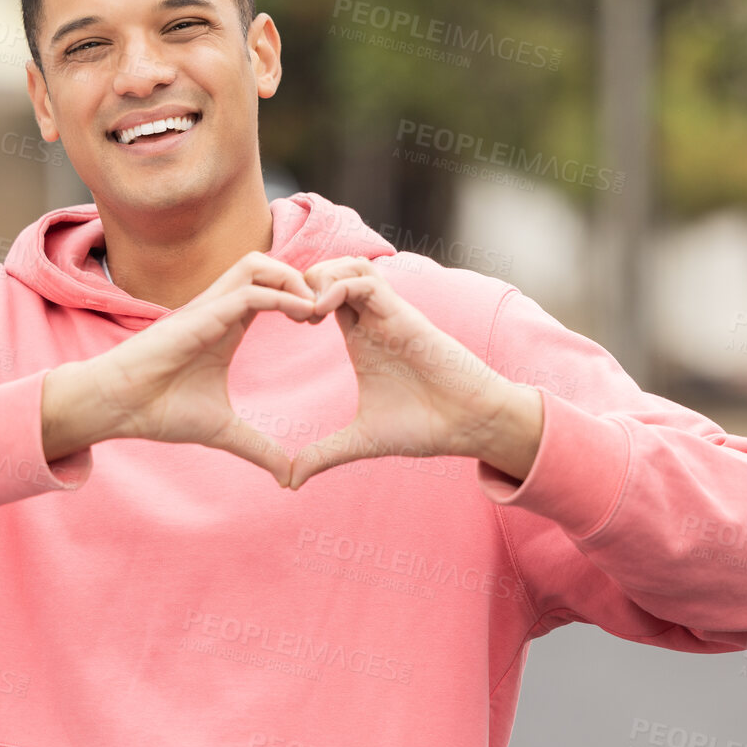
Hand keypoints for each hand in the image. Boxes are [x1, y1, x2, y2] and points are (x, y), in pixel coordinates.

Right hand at [41, 251, 320, 484]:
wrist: (115, 408)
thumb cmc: (158, 411)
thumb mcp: (222, 432)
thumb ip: (258, 448)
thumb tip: (288, 476)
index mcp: (227, 325)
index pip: (271, 289)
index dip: (301, 297)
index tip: (323, 323)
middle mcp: (220, 309)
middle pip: (268, 265)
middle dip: (302, 278)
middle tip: (326, 310)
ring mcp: (209, 307)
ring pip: (258, 264)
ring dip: (292, 279)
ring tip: (314, 309)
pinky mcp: (200, 315)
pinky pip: (248, 291)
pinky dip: (280, 296)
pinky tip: (301, 316)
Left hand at [286, 257, 542, 489]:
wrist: (469, 424)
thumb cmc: (424, 426)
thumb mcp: (361, 441)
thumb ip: (324, 454)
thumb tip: (290, 481)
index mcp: (359, 338)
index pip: (319, 296)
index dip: (292, 302)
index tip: (277, 328)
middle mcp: (372, 319)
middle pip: (330, 270)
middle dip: (300, 281)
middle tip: (283, 313)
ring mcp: (388, 313)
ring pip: (349, 265)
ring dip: (319, 277)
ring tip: (303, 311)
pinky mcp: (403, 314)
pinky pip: (366, 281)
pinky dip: (337, 286)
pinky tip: (320, 313)